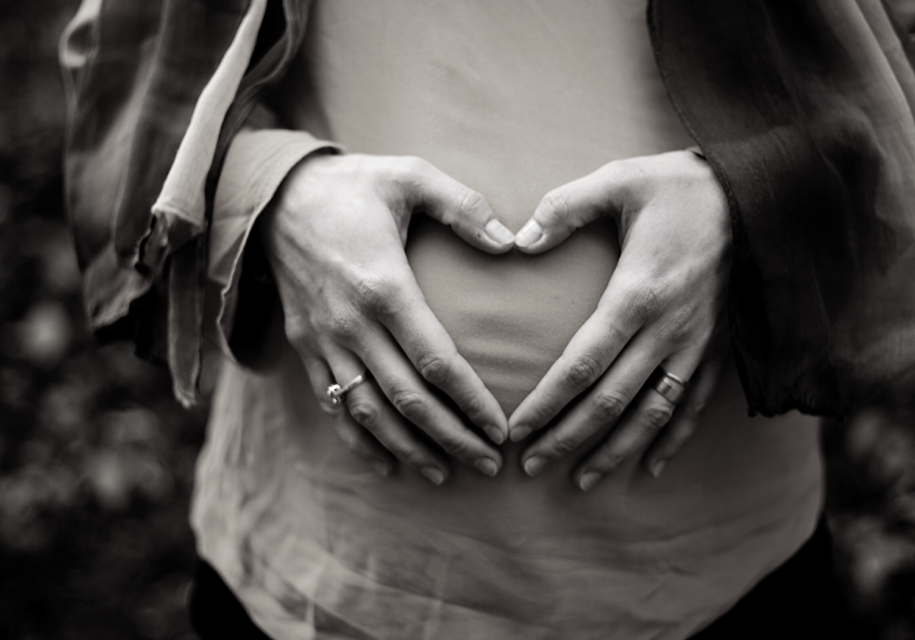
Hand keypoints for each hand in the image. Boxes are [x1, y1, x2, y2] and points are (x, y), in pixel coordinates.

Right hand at [260, 153, 515, 483]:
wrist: (273, 196)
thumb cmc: (352, 186)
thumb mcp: (409, 175)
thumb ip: (463, 205)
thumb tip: (512, 243)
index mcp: (384, 286)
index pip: (436, 361)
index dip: (471, 401)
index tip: (502, 428)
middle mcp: (352, 324)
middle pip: (407, 400)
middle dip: (452, 438)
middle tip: (490, 464)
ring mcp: (324, 341)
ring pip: (368, 413)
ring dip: (408, 449)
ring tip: (445, 474)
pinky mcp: (306, 347)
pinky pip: (332, 405)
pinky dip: (359, 441)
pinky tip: (387, 466)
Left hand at [507, 150, 730, 489]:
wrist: (761, 195)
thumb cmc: (682, 185)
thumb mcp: (619, 180)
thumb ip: (564, 208)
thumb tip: (518, 239)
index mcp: (637, 294)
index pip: (582, 365)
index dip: (547, 403)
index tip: (517, 431)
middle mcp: (668, 330)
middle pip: (611, 400)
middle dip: (568, 438)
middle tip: (530, 467)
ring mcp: (697, 344)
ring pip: (652, 413)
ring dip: (616, 450)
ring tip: (582, 480)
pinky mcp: (718, 348)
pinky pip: (693, 404)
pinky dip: (671, 439)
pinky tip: (650, 466)